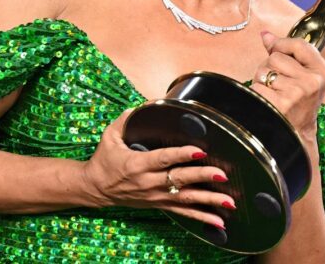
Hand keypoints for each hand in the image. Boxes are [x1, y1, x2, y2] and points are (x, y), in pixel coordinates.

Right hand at [81, 108, 234, 228]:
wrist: (95, 189)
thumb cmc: (104, 160)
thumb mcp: (110, 135)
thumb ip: (126, 119)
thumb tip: (145, 104)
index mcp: (137, 164)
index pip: (163, 159)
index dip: (182, 155)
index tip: (199, 150)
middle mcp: (148, 182)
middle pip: (179, 180)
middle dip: (202, 177)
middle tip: (222, 174)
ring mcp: (156, 196)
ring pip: (185, 199)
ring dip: (209, 201)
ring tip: (229, 201)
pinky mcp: (159, 204)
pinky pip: (183, 212)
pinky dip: (202, 217)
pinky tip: (219, 221)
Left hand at [251, 31, 324, 141]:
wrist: (297, 135)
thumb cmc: (299, 101)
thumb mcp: (303, 76)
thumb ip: (286, 52)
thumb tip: (265, 34)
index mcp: (322, 72)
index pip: (298, 44)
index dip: (282, 44)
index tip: (277, 49)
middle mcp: (311, 82)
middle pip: (275, 57)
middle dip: (270, 67)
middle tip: (279, 83)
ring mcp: (296, 94)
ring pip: (263, 71)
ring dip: (262, 81)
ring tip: (274, 93)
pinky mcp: (279, 105)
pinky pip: (256, 87)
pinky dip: (257, 93)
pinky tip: (268, 102)